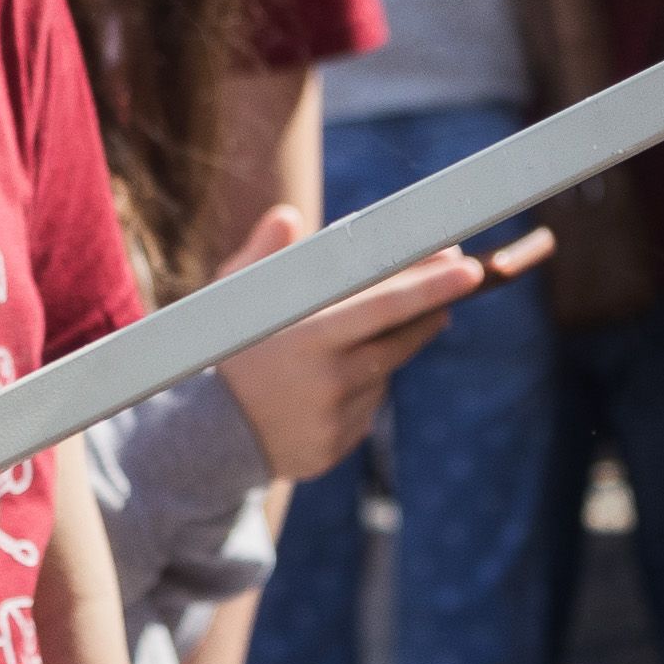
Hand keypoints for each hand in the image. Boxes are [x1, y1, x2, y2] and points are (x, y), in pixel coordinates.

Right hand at [211, 209, 549, 481]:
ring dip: (389, 343)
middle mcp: (326, 380)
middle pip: (399, 336)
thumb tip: (288, 216)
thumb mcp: (231, 298)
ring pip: (384, 369)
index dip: (425, 283)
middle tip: (465, 276)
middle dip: (435, 303)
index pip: (381, 304)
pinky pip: (365, 405)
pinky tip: (329, 380)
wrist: (198, 438)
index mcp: (305, 336)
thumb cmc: (223, 348)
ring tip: (358, 329)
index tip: (460, 260)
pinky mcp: (335, 447)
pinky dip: (361, 385)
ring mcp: (334, 418)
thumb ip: (261, 256)